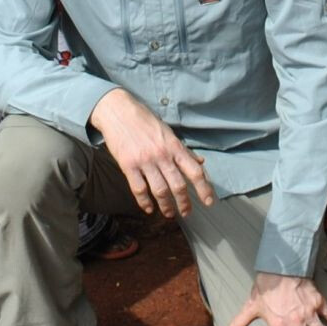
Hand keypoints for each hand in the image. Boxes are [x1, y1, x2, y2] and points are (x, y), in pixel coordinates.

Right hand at [89, 89, 213, 219]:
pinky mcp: (128, 165)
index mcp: (174, 146)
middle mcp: (162, 155)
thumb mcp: (168, 132)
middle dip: (184, 203)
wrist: (117, 111)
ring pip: (160, 190)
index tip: (209, 201)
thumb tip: (200, 162)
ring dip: (166, 206)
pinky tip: (148, 208)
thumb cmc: (144, 121)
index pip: (195, 171)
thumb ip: (183, 149)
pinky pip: (138, 189)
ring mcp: (144, 161)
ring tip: (168, 213)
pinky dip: (144, 202)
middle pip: (178, 185)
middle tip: (186, 212)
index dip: (204, 188)